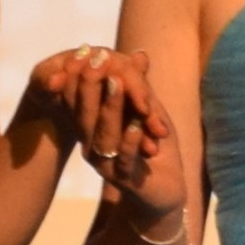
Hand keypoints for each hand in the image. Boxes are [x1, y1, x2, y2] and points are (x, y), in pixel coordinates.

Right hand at [40, 48, 195, 230]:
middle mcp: (93, 147)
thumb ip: (141, 89)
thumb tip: (140, 54)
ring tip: (117, 83)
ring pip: (104, 134)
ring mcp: (108, 165)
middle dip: (91, 84)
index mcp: (93, 130)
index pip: (80, 101)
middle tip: (97, 58)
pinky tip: (137, 124)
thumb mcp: (149, 114)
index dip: (82, 77)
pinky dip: (132, 141)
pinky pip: (126, 159)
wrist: (165, 192)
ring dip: (111, 107)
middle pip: (85, 114)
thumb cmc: (154, 148)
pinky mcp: (128, 181)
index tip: (87, 51)